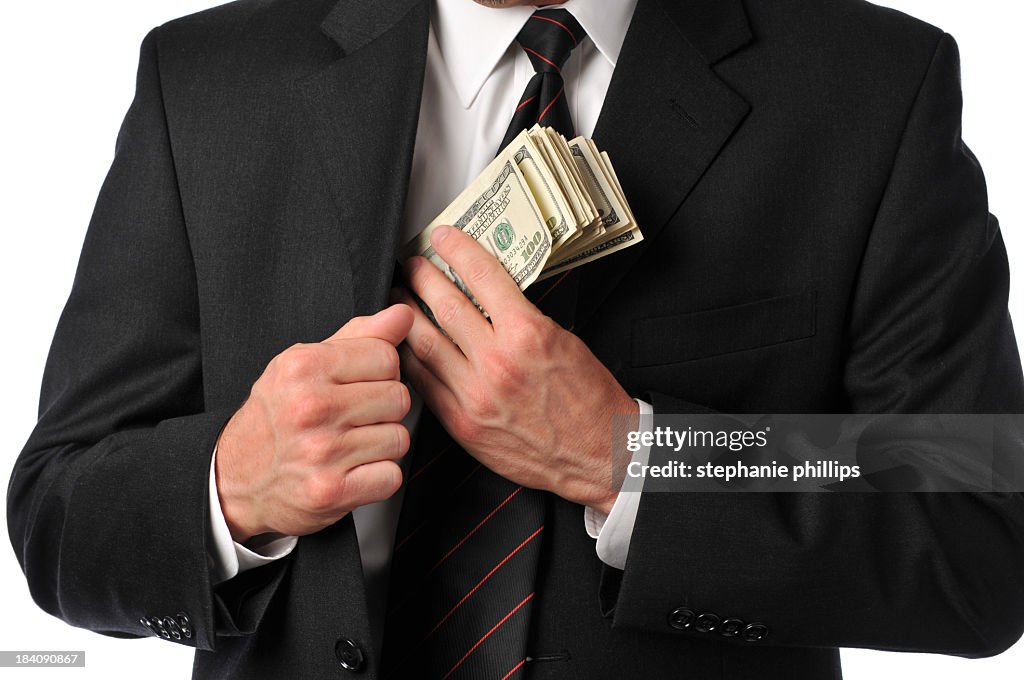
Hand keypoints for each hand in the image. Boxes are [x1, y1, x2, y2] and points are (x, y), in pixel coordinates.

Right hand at [215, 305, 414, 542]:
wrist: (233, 477)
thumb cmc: (275, 416)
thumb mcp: (304, 364)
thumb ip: (358, 337)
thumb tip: (403, 314)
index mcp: (304, 367)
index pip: (386, 357)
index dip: (380, 373)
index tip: (358, 385)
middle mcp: (311, 407)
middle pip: (398, 398)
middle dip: (382, 409)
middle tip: (352, 418)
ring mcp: (321, 451)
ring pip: (398, 438)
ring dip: (380, 445)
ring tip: (349, 445)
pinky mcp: (331, 491)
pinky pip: (391, 476)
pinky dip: (377, 477)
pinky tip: (351, 470)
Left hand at [394, 226, 637, 514]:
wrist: (599, 455)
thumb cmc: (588, 400)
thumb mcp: (564, 341)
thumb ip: (521, 318)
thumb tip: (487, 296)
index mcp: (528, 334)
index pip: (482, 276)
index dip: (457, 249)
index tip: (442, 237)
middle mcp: (497, 362)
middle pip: (444, 305)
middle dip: (421, 277)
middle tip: (412, 265)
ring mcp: (475, 395)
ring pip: (425, 343)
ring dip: (405, 316)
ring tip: (397, 300)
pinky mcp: (463, 424)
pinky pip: (425, 383)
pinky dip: (411, 360)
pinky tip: (405, 346)